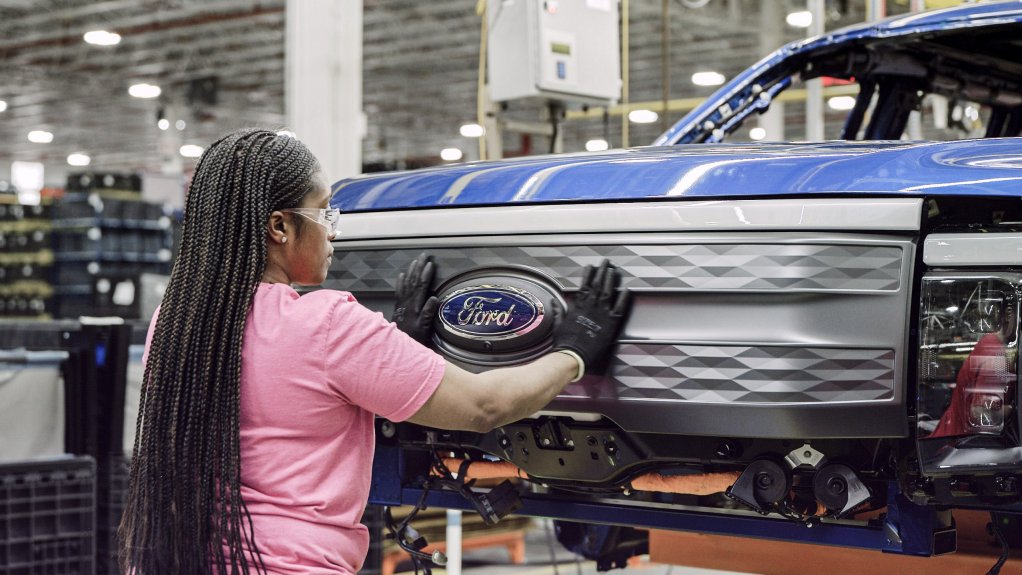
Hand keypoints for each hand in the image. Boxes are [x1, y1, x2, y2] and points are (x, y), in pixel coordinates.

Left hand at [392, 253, 439, 345]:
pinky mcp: (398, 306)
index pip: (421, 286)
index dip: (425, 274)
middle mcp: (407, 301)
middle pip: (413, 281)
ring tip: (415, 261)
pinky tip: (402, 275)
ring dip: (411, 271)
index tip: (430, 264)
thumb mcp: (424, 328)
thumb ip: (428, 313)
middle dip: (418, 267)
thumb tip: (435, 298)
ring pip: (406, 283)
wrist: (397, 344)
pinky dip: (400, 282)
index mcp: (415, 305)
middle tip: (423, 255)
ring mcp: (402, 303)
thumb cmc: (414, 337)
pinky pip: (399, 290)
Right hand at [552, 259, 629, 374]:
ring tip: (613, 270)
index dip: (588, 274)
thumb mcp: (559, 324)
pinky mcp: (610, 323)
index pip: (584, 285)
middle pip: (597, 284)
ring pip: (607, 292)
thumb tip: (554, 301)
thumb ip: (559, 311)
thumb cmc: (565, 342)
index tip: (591, 266)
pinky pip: (619, 308)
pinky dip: (623, 298)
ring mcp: (601, 314)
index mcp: (579, 306)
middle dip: (601, 271)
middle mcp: (591, 307)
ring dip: (610, 280)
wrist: (573, 355)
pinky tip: (626, 290)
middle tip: (606, 262)